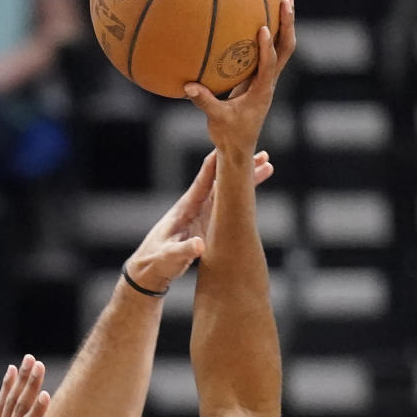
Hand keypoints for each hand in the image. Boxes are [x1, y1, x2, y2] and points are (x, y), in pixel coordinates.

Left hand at [125, 147, 273, 290]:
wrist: (150, 269)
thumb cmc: (156, 262)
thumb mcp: (169, 257)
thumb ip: (183, 250)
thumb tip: (200, 245)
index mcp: (186, 207)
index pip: (204, 179)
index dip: (218, 163)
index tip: (233, 147)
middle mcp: (195, 205)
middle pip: (221, 180)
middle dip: (240, 167)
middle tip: (263, 154)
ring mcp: (202, 213)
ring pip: (227, 190)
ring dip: (246, 180)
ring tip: (267, 166)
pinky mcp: (207, 223)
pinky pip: (227, 205)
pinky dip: (242, 198)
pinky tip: (254, 192)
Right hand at [183, 0, 295, 156]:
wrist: (239, 148)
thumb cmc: (229, 136)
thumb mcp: (215, 120)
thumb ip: (204, 102)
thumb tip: (188, 85)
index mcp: (261, 91)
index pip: (269, 65)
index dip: (267, 47)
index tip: (263, 27)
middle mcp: (268, 82)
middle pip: (286, 48)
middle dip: (288, 23)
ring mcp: (266, 79)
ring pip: (283, 48)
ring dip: (285, 23)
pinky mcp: (259, 78)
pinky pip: (269, 51)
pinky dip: (270, 33)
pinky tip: (260, 16)